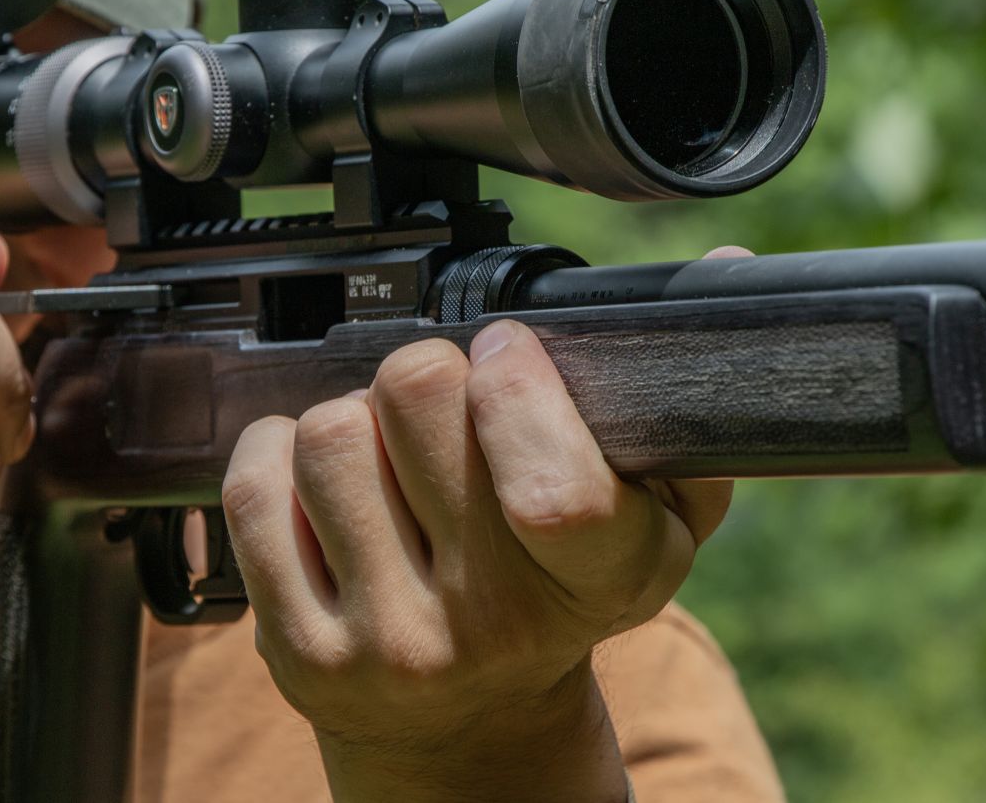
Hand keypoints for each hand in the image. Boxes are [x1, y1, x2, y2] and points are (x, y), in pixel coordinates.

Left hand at [223, 248, 743, 800]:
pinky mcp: (300, 650)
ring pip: (328, 432)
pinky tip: (321, 486)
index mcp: (598, 581)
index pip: (555, 486)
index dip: (518, 385)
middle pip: (415, 396)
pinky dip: (278, 453)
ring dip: (351, 418)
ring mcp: (389, 644)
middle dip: (425, 374)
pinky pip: (257, 487)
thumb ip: (686, 409)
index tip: (506, 354)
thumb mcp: (655, 524)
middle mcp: (492, 624)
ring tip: (384, 457)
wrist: (465, 722)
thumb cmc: (559, 593)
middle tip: (439, 409)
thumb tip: (728, 263)